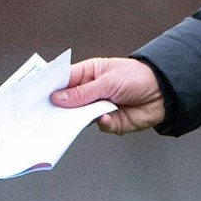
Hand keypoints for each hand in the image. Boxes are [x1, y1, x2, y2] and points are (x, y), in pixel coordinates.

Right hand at [51, 57, 165, 134]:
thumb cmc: (138, 78)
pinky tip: (105, 117)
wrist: (165, 92)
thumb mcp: (108, 81)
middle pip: (69, 102)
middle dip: (59, 107)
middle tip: (45, 113)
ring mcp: (100, 108)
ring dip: (77, 118)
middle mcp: (91, 92)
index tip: (35, 95)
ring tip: (69, 119)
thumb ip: (83, 92)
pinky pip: (101, 125)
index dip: (50, 87)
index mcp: (88, 74)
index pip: (63, 81)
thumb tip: (57, 98)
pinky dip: (102, 123)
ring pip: (81, 117)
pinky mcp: (112, 122)